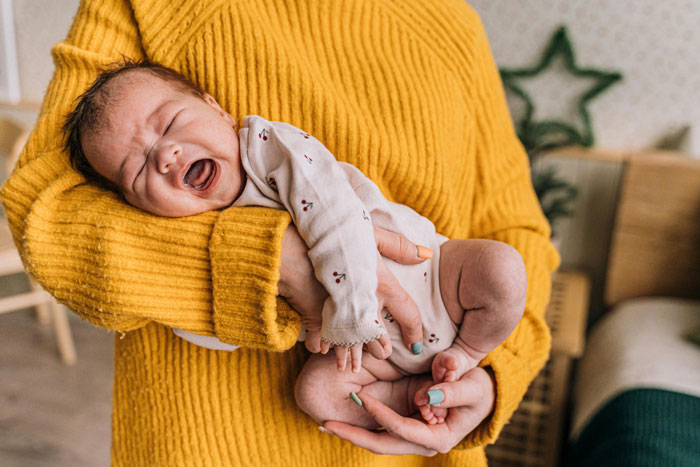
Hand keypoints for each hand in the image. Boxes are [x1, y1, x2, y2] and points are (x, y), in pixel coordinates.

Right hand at [278, 224, 428, 369]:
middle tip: (382, 355)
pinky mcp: (317, 317)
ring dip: (350, 356)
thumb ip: (398, 245)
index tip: (417, 346)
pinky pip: (321, 339)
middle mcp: (366, 304)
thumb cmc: (336, 234)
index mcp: (383, 285)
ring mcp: (341, 314)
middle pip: (379, 338)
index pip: (409, 315)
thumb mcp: (371, 233)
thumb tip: (426, 255)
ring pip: (350, 344)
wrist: (297, 245)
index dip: (415, 332)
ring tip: (348, 368)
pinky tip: (321, 350)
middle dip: (380, 350)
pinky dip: (321, 345)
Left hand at [322, 367, 494, 455]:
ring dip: (352, 432)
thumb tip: (429, 396)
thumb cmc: (479, 390)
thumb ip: (454, 390)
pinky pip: (380, 431)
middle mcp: (423, 444)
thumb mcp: (473, 386)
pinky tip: (339, 421)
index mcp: (439, 439)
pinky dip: (361, 425)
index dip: (380, 415)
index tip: (361, 398)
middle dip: (354, 435)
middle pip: (383, 444)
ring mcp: (413, 438)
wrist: (481, 396)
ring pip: (378, 440)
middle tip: (327, 423)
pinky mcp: (407, 429)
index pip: (402, 429)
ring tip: (325, 423)